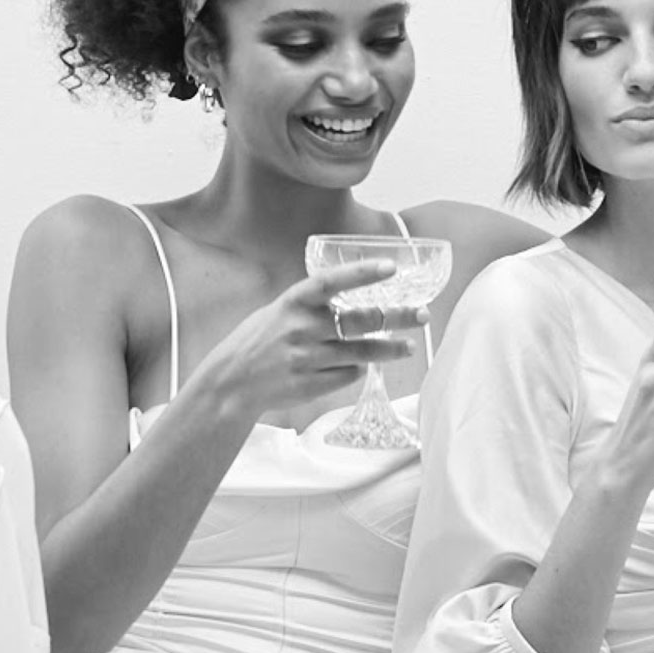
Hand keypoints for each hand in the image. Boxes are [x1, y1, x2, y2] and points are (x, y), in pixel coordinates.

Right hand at [197, 260, 422, 419]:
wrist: (230, 383)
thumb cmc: (260, 340)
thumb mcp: (280, 311)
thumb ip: (315, 305)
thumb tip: (360, 298)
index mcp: (293, 302)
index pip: (331, 282)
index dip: (362, 273)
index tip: (391, 268)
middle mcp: (301, 328)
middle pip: (360, 321)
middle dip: (397, 317)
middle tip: (423, 314)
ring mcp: (307, 358)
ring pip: (363, 352)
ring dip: (390, 349)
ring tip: (408, 346)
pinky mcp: (311, 385)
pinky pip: (348, 374)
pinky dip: (355, 369)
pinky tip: (353, 365)